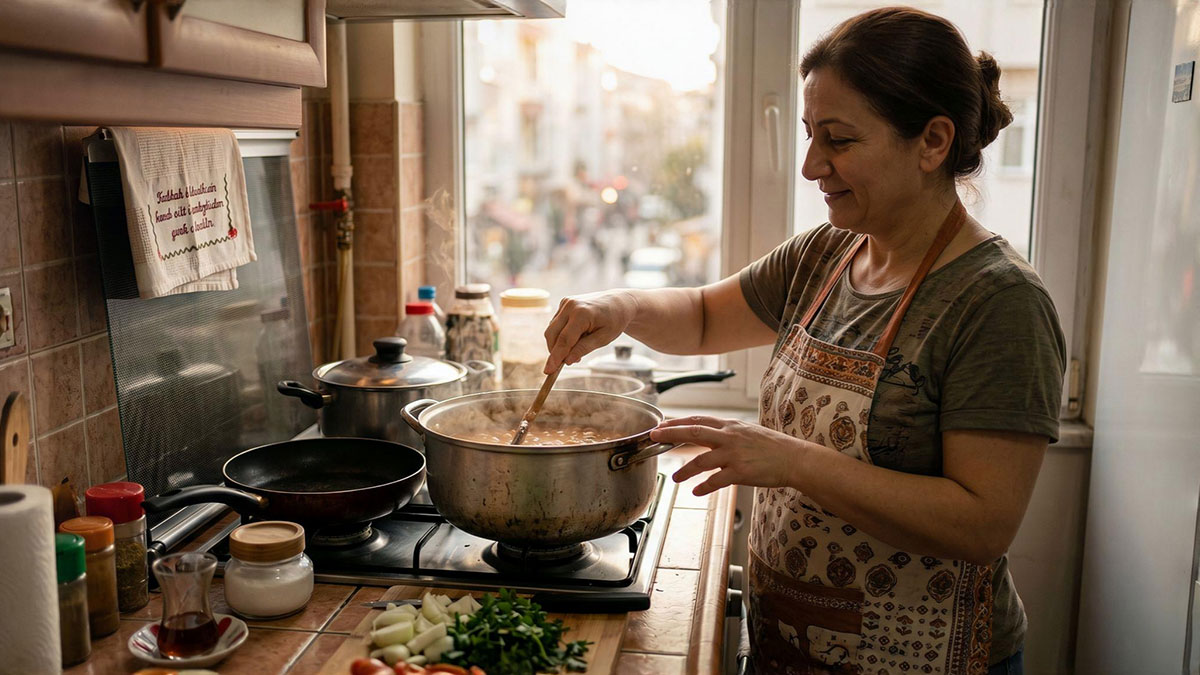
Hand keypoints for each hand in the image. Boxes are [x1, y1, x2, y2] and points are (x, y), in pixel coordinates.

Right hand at [543, 291, 637, 371]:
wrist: (618, 303)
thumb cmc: (614, 321)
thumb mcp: (604, 338)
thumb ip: (584, 348)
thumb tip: (567, 360)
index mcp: (582, 314)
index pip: (564, 339)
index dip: (555, 357)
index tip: (549, 370)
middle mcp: (570, 305)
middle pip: (552, 334)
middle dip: (555, 351)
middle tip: (567, 362)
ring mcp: (566, 303)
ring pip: (552, 329)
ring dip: (559, 343)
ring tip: (579, 346)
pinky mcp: (564, 303)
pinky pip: (556, 324)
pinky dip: (561, 334)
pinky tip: (577, 335)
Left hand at [651, 416, 807, 496]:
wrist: (794, 458)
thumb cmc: (772, 446)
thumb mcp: (747, 431)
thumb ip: (727, 433)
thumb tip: (708, 434)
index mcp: (730, 426)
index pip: (698, 420)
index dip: (677, 422)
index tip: (661, 425)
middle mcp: (730, 437)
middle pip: (694, 432)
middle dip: (671, 434)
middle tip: (654, 437)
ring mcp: (734, 454)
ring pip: (701, 460)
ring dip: (685, 470)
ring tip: (675, 478)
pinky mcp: (741, 472)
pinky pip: (716, 480)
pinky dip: (704, 486)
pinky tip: (696, 491)